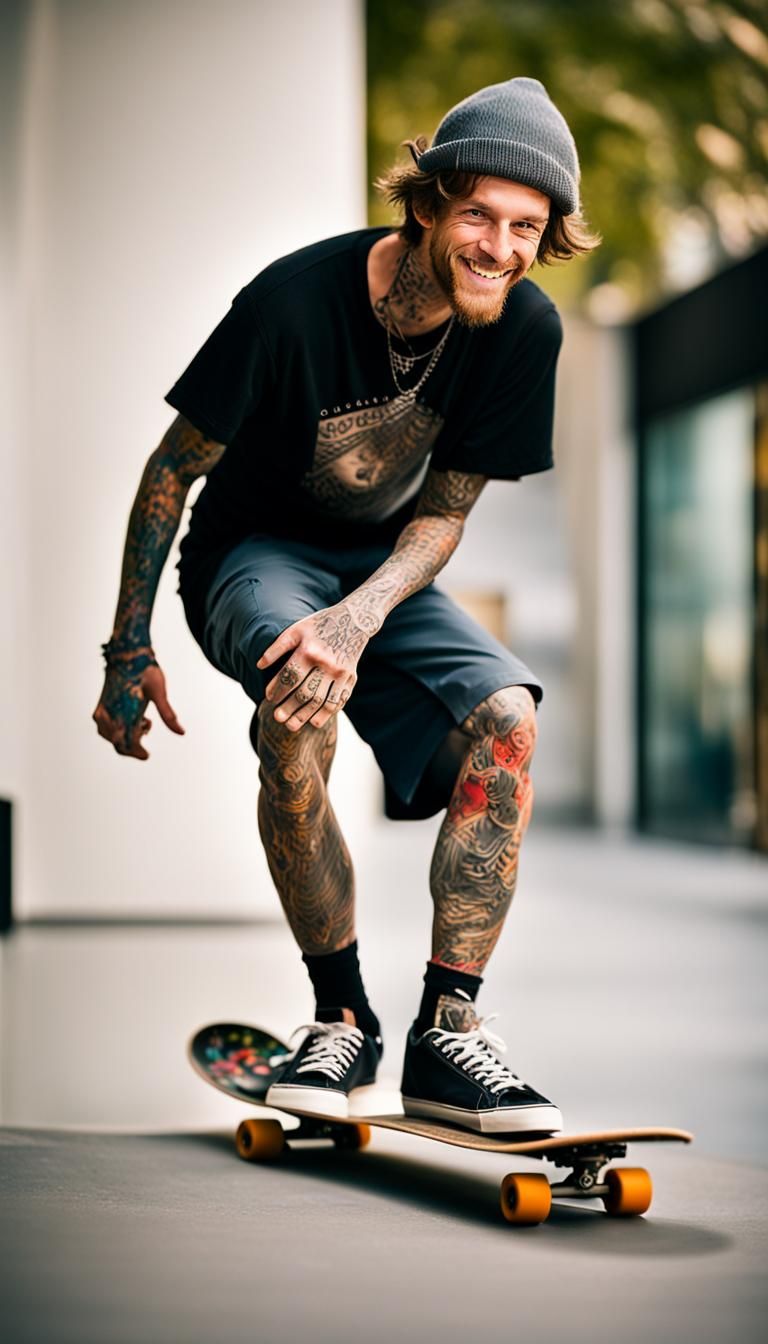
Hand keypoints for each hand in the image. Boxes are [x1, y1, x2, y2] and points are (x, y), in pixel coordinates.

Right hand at [92, 661, 184, 760]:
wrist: (127, 653)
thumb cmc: (145, 671)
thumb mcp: (159, 693)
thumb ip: (168, 715)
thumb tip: (181, 732)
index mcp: (123, 712)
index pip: (126, 743)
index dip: (136, 752)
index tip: (146, 755)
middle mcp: (109, 714)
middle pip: (118, 742)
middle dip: (133, 744)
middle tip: (147, 729)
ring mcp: (102, 710)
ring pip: (112, 736)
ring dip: (127, 735)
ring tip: (143, 721)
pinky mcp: (101, 706)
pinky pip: (107, 727)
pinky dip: (120, 728)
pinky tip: (135, 717)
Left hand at [257, 603, 370, 731]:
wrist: (354, 620)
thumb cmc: (320, 625)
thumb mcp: (296, 630)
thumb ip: (277, 648)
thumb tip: (259, 665)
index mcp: (309, 650)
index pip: (289, 676)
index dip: (277, 690)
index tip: (269, 698)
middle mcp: (326, 663)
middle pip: (304, 693)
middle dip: (288, 708)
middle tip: (277, 718)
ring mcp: (340, 673)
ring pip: (321, 702)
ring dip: (305, 716)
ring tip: (291, 726)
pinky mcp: (351, 678)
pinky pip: (338, 701)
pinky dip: (326, 714)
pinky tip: (315, 721)